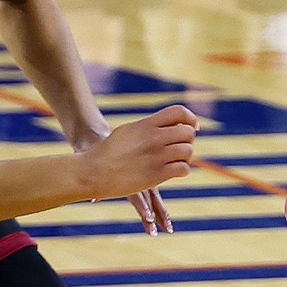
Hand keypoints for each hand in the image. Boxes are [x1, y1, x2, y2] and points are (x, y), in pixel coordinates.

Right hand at [75, 106, 198, 220]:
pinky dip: (182, 170)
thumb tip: (171, 124)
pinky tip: (173, 171)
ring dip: (185, 157)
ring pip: (188, 151)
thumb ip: (150, 126)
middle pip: (188, 132)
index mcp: (146, 124)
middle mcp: (154, 138)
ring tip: (175, 160)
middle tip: (179, 147)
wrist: (93, 172)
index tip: (193, 127)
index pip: (179, 112)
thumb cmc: (109, 152)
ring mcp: (156, 156)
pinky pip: (184, 169)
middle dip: (187, 140)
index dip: (190, 118)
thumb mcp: (128, 131)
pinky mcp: (157, 175)